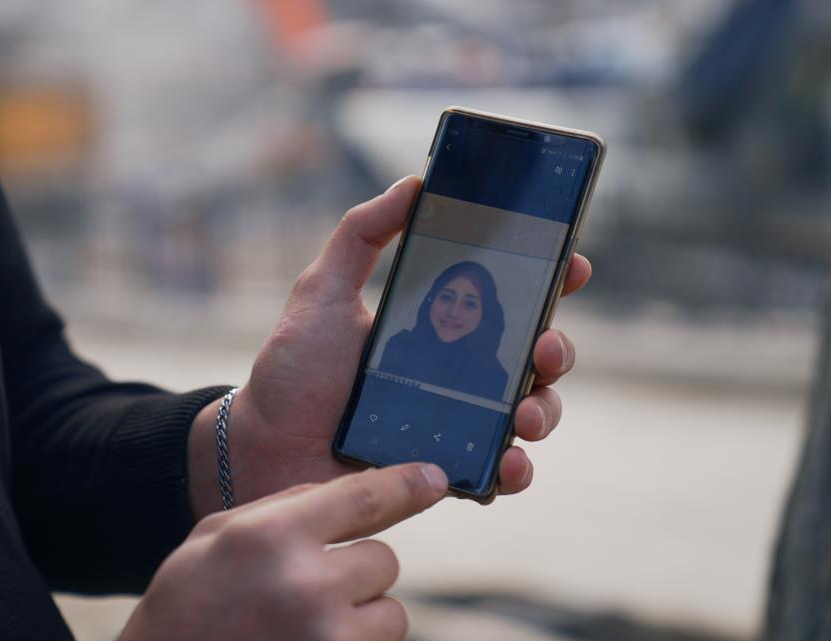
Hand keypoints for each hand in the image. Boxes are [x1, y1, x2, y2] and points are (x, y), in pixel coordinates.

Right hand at [122, 463, 447, 640]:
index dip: (407, 484)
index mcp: (274, 537)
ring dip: (363, 615)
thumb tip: (340, 493)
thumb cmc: (184, 605)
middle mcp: (307, 587)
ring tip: (310, 622)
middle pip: (384, 561)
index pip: (365, 499)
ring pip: (391, 613)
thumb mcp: (217, 536)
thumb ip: (282, 507)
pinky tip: (309, 639)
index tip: (434, 479)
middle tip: (313, 585)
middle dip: (358, 569)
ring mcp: (327, 639)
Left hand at [188, 176, 591, 515]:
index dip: (549, 281)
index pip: (508, 300)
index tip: (570, 264)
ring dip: (547, 410)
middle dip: (557, 349)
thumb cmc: (293, 370)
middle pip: (534, 358)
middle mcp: (458, 375)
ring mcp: (457, 425)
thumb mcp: (322, 291)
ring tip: (526, 413)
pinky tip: (510, 463)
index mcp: (439, 327)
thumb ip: (360, 234)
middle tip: (545, 346)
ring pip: (530, 414)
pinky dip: (516, 472)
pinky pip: (498, 476)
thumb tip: (412, 183)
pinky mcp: (445, 473)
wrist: (264, 447)